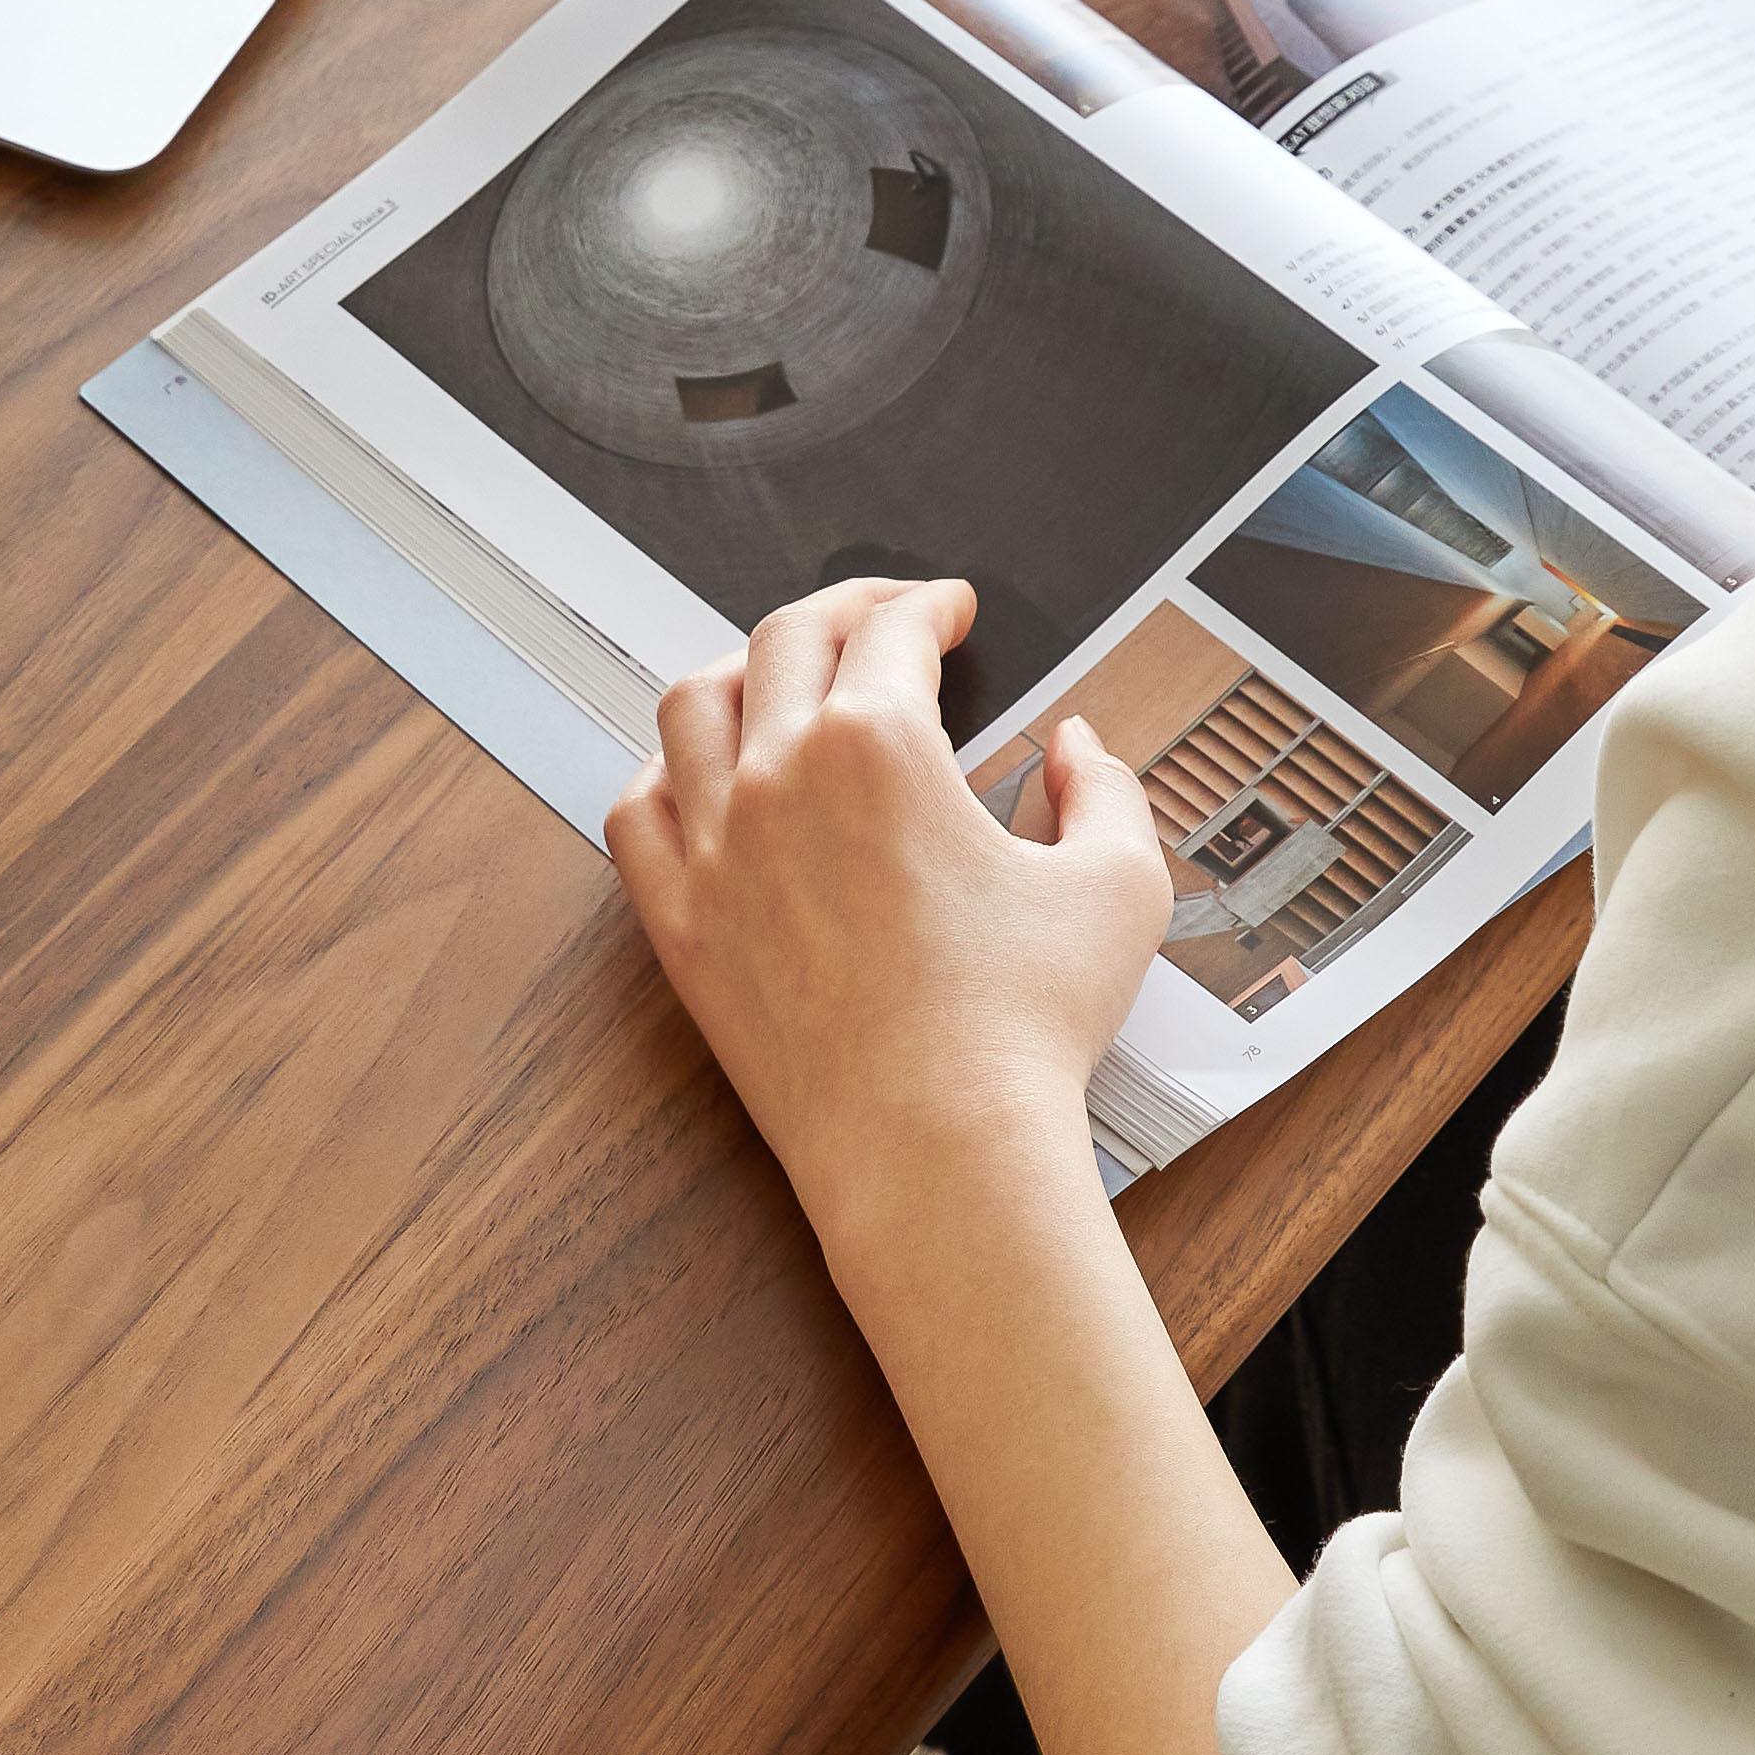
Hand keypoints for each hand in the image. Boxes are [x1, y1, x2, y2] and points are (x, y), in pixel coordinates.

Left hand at [605, 575, 1175, 1263]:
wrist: (937, 1149)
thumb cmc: (1024, 1030)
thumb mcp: (1118, 888)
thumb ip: (1106, 793)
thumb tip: (1079, 750)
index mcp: (878, 744)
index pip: (893, 631)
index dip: (929, 605)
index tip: (949, 612)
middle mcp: (778, 777)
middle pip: (786, 640)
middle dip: (843, 609)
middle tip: (883, 616)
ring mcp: (713, 849)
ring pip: (693, 706)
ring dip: (743, 669)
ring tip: (781, 676)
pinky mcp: (680, 925)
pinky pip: (636, 813)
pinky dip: (663, 772)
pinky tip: (697, 776)